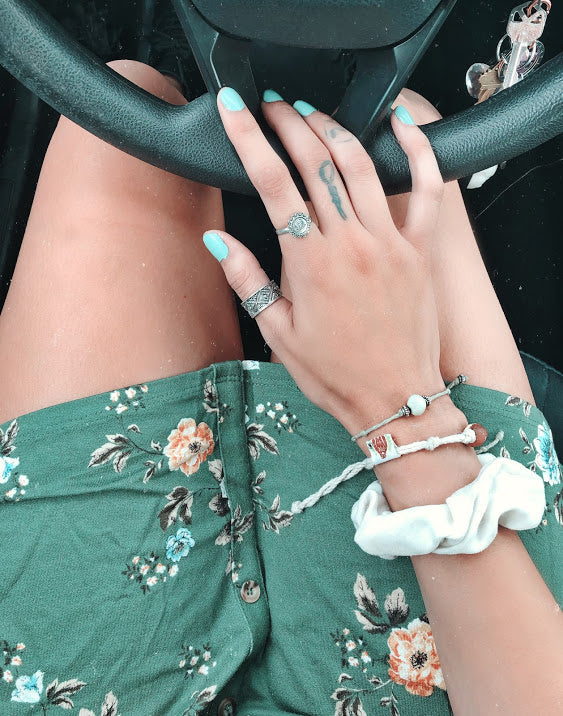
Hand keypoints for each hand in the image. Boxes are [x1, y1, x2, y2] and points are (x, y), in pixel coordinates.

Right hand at [203, 87, 445, 433]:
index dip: (250, 139)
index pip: (274, 184)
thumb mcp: (278, 333)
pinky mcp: (420, 250)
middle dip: (289, 122)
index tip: (234, 110)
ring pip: (362, 165)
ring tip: (312, 112)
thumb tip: (217, 239)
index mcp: (310, 263)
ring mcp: (390, 242)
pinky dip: (416, 150)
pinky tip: (401, 124)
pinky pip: (426, 189)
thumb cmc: (336, 374)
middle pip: (317, 161)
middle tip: (272, 104)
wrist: (395, 400)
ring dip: (334, 129)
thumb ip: (247, 279)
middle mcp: (352, 243)